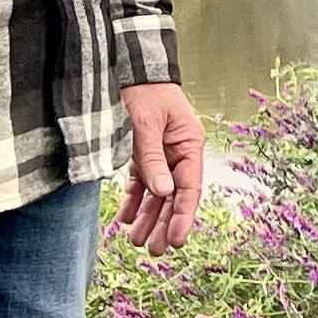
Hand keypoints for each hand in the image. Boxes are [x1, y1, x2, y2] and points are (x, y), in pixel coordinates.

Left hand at [114, 80, 206, 254]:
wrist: (132, 66)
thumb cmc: (144, 90)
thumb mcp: (147, 124)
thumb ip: (153, 159)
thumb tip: (163, 193)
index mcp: (189, 144)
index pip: (189, 188)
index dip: (184, 216)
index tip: (178, 240)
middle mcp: (179, 153)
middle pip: (174, 196)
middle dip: (165, 224)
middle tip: (156, 251)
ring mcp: (162, 154)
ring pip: (158, 193)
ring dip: (149, 218)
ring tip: (137, 242)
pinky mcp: (144, 152)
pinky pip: (142, 182)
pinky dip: (135, 200)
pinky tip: (127, 219)